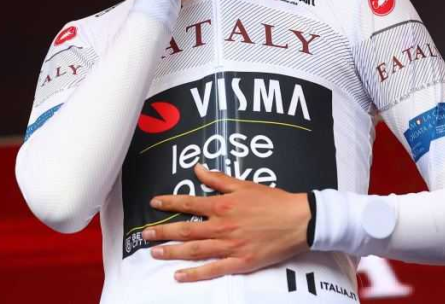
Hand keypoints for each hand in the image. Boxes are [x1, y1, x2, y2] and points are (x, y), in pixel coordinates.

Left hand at [142, 163, 310, 281]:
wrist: (299, 220)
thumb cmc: (273, 201)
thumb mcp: (244, 184)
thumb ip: (218, 179)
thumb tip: (197, 169)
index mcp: (223, 205)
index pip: (189, 203)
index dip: (169, 203)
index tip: (154, 203)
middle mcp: (222, 226)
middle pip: (186, 229)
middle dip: (163, 231)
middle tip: (145, 235)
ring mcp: (230, 246)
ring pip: (195, 250)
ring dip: (172, 252)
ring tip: (155, 253)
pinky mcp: (240, 262)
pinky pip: (213, 269)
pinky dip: (195, 274)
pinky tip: (179, 275)